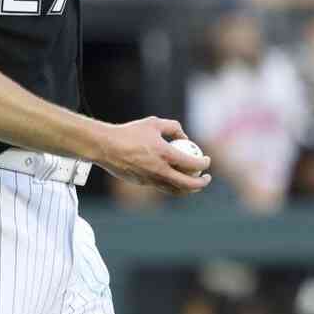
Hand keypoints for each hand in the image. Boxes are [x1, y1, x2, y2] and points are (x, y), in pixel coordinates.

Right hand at [97, 117, 211, 195]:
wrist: (106, 147)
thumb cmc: (130, 132)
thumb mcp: (153, 123)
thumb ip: (173, 127)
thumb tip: (185, 137)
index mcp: (165, 154)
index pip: (193, 163)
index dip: (204, 163)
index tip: (206, 160)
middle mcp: (160, 170)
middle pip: (188, 184)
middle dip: (202, 183)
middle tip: (206, 177)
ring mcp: (151, 179)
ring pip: (176, 190)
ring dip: (188, 189)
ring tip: (193, 183)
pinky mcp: (143, 183)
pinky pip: (162, 187)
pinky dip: (171, 185)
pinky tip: (174, 178)